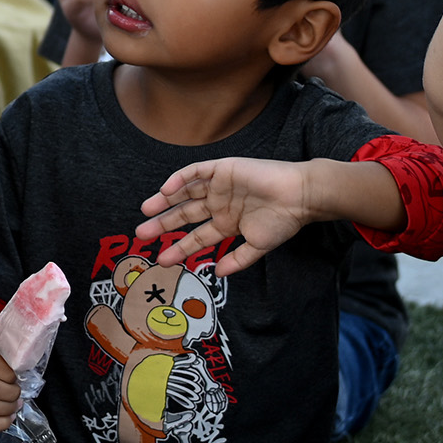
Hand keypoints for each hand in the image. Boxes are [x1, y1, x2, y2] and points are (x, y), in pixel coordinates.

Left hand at [136, 157, 310, 274]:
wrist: (300, 196)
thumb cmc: (284, 221)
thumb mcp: (259, 246)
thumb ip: (238, 260)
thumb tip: (218, 274)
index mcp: (227, 223)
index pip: (197, 237)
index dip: (179, 248)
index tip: (161, 259)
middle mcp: (220, 204)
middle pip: (185, 215)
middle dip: (163, 224)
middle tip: (142, 234)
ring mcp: (220, 186)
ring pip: (185, 192)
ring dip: (165, 200)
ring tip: (146, 210)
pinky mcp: (223, 169)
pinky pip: (196, 171)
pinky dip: (180, 179)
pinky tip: (166, 190)